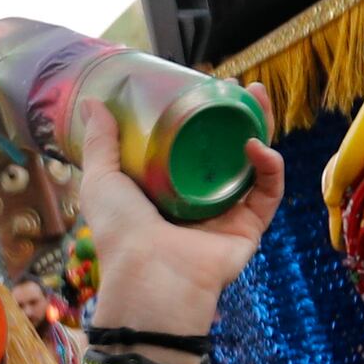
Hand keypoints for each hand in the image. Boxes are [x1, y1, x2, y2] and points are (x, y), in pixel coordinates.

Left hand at [70, 102, 275, 339]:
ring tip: (256, 99)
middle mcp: (200, 200)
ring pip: (254, 165)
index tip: (204, 87)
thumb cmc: (121, 232)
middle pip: (227, 149)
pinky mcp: (248, 228)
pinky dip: (270, 167)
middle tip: (237, 88)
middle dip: (237, 115)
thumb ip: (101, 143)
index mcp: (167, 189)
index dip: (202, 115)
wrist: (150, 276)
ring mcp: (227, 214)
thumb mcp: (102, 180)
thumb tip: (93, 103)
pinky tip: (257, 145)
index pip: (190, 145)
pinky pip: (268, 192)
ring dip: (261, 128)